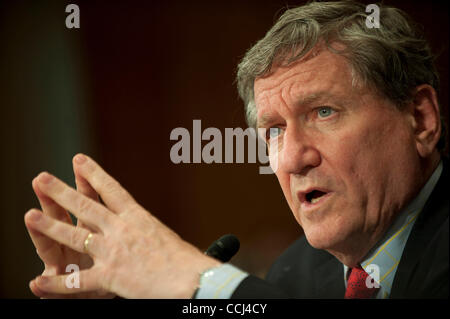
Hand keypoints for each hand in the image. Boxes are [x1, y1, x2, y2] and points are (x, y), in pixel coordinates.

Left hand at [24, 154, 220, 297]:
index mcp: (138, 217)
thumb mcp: (164, 237)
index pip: (111, 190)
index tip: (78, 159)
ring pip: (76, 235)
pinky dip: (56, 284)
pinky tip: (37, 281)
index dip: (92, 173)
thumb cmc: (185, 260)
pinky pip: (77, 280)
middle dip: (61, 191)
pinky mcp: (110, 276)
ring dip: (51, 225)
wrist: (190, 278)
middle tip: (42, 178)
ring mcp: (114, 251)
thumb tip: (142, 231)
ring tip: (31, 215)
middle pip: (87, 206)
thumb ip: (146, 232)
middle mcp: (122, 229)